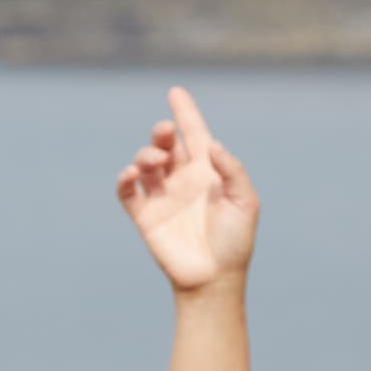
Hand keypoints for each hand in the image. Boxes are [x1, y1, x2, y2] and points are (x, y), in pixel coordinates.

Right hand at [117, 86, 258, 296]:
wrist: (214, 279)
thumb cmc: (235, 241)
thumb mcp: (245, 202)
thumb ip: (232, 170)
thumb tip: (210, 145)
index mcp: (207, 171)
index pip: (194, 134)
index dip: (185, 112)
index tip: (175, 92)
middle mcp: (182, 179)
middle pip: (165, 144)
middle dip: (161, 132)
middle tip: (164, 132)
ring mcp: (161, 197)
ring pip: (144, 163)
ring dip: (146, 155)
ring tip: (155, 163)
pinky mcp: (144, 216)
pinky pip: (127, 191)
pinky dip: (124, 179)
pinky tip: (131, 175)